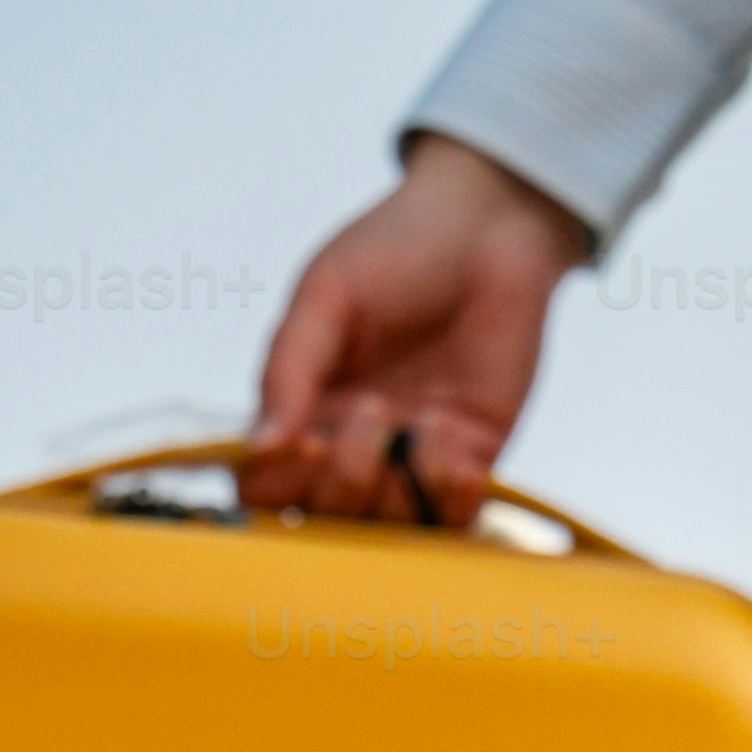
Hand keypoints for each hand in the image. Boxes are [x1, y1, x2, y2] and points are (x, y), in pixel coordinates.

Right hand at [245, 134, 594, 518]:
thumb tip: (260, 446)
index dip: (278, 484)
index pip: (267, 484)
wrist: (491, 224)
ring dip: (399, 485)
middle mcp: (353, 444)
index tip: (305, 442)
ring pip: (387, 526)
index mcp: (306, 408)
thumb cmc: (399, 246)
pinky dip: (449, 497)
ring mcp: (412, 456)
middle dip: (345, 480)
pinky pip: (452, 519)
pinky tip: (458, 453)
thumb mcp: (327, 296)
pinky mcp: (471, 458)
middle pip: (327, 516)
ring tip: (424, 421)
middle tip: (373, 413)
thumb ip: (289, 369)